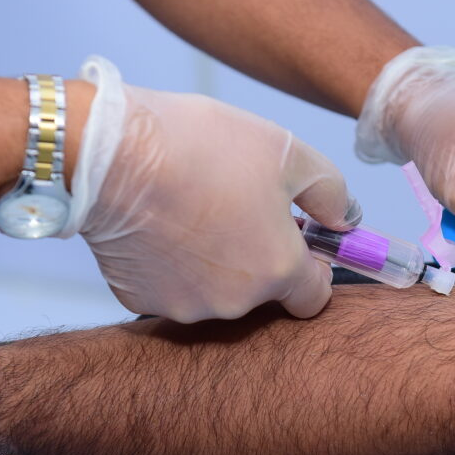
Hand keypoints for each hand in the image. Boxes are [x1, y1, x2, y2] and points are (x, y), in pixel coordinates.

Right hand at [65, 57, 359, 322]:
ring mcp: (184, 306)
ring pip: (214, 292)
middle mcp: (234, 303)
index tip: (299, 241)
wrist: (109, 154)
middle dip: (258, 258)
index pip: (314, 297)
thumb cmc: (201, 147)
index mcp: (277, 270)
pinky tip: (160, 225)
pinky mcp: (138, 300)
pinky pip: (169, 288)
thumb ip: (330, 191)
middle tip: (238, 210)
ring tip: (194, 211)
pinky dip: (170, 265)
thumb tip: (346, 218)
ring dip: (214, 263)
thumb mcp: (286, 152)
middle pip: (262, 292)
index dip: (312, 268)